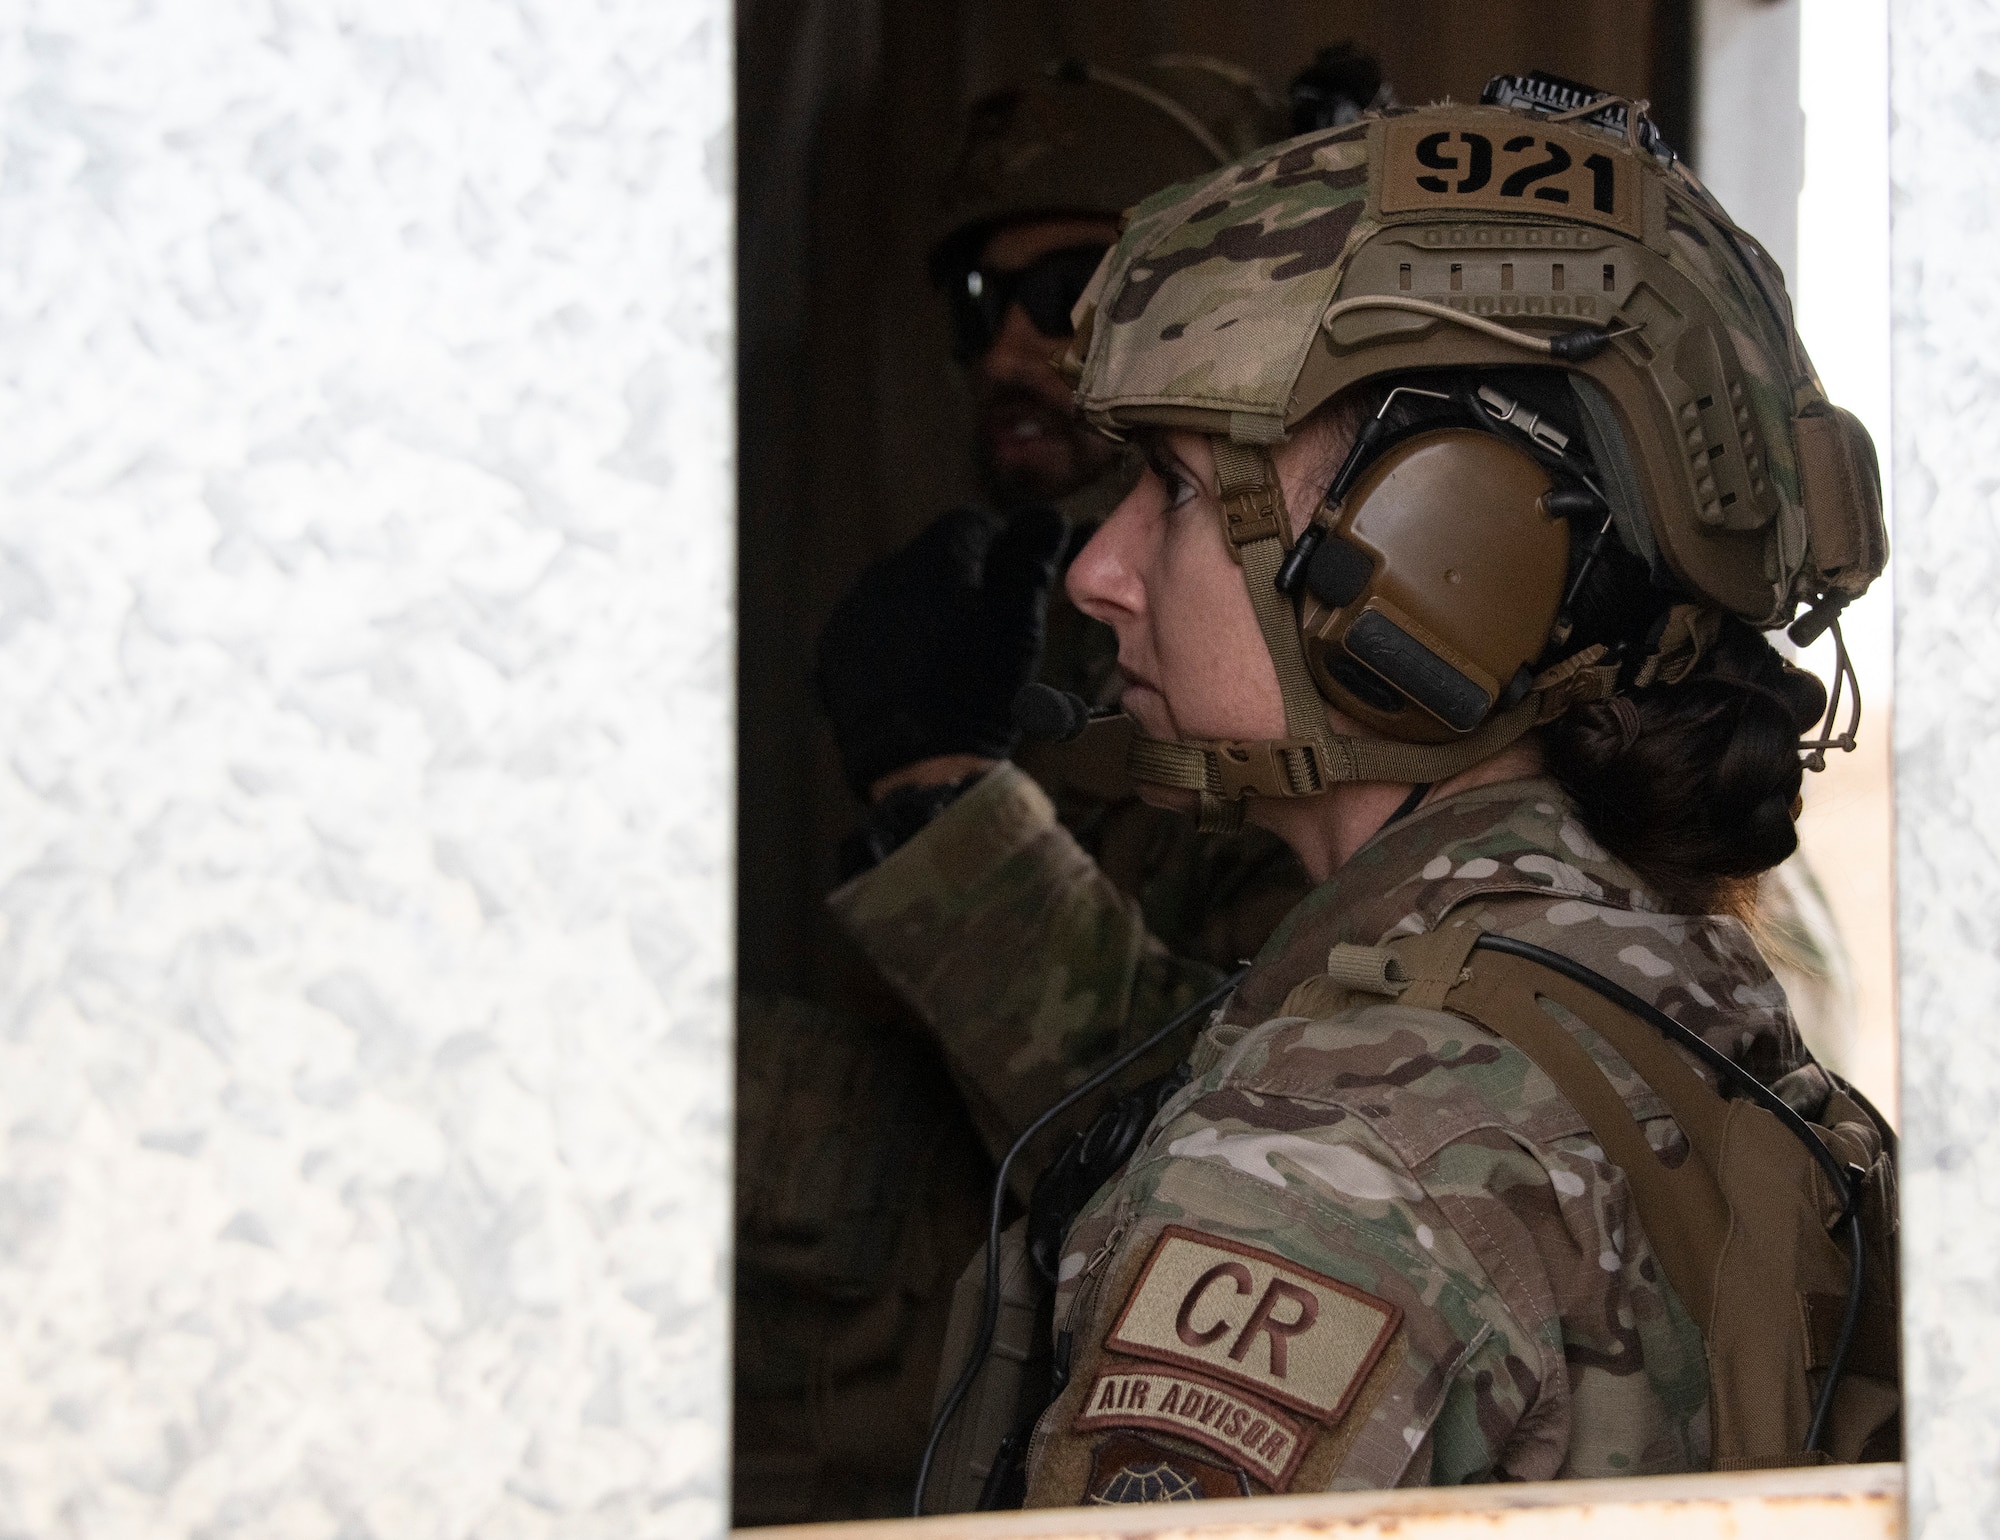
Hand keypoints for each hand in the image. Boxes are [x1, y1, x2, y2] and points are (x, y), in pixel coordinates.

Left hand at [815, 504, 1067, 799]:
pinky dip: (896, 642)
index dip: (1002, 547)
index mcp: (931, 559)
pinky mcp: (833, 654)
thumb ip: (1030, 561)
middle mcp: (882, 575)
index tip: (1021, 580)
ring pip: (900, 593)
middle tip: (993, 625)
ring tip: (955, 656)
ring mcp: (851, 615)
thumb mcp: (1019, 623)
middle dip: (964, 579)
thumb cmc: (980, 690)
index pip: (970, 525)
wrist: (919, 765)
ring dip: (927, 609)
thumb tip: (1047, 515)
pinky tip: (918, 674)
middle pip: (932, 558)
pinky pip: (872, 631)